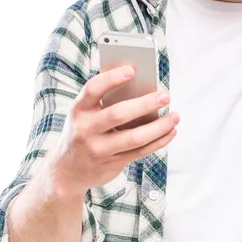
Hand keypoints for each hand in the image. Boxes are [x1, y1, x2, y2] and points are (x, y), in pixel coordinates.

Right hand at [47, 65, 179, 196]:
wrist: (67, 170)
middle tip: (165, 96)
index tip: (132, 70)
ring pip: (133, 138)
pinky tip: (171, 132)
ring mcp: (98, 149)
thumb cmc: (84, 130)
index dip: (112, 78)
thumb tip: (145, 88)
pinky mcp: (112, 163)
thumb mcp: (86, 114)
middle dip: (145, 104)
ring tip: (175, 116)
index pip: (93, 89)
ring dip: (159, 127)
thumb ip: (107, 102)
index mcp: (79, 110)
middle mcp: (86, 129)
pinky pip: (140, 152)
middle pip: (118, 114)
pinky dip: (159, 141)